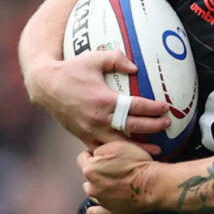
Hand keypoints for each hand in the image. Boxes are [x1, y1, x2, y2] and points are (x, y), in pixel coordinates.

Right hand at [27, 50, 170, 154]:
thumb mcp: (95, 58)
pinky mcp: (82, 136)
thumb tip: (136, 68)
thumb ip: (117, 59)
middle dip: (153, 127)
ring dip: (139, 147)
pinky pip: (103, 148)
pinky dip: (117, 153)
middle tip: (168, 124)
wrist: (45, 85)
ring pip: (119, 143)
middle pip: (133, 127)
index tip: (166, 107)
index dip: (153, 108)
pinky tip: (129, 155)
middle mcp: (98, 118)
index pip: (136, 107)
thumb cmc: (73, 69)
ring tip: (157, 149)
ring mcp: (90, 130)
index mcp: (104, 99)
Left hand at [77, 141, 157, 213]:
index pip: (82, 158)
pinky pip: (96, 211)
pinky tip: (102, 202)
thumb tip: (95, 153)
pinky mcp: (110, 211)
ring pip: (93, 191)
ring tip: (115, 181)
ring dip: (99, 186)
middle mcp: (92, 186)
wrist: (153, 184)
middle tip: (113, 167)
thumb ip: (100, 148)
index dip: (92, 154)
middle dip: (97, 171)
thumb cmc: (138, 165)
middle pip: (88, 175)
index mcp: (90, 169)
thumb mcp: (117, 144)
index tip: (101, 154)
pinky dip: (96, 208)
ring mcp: (100, 200)